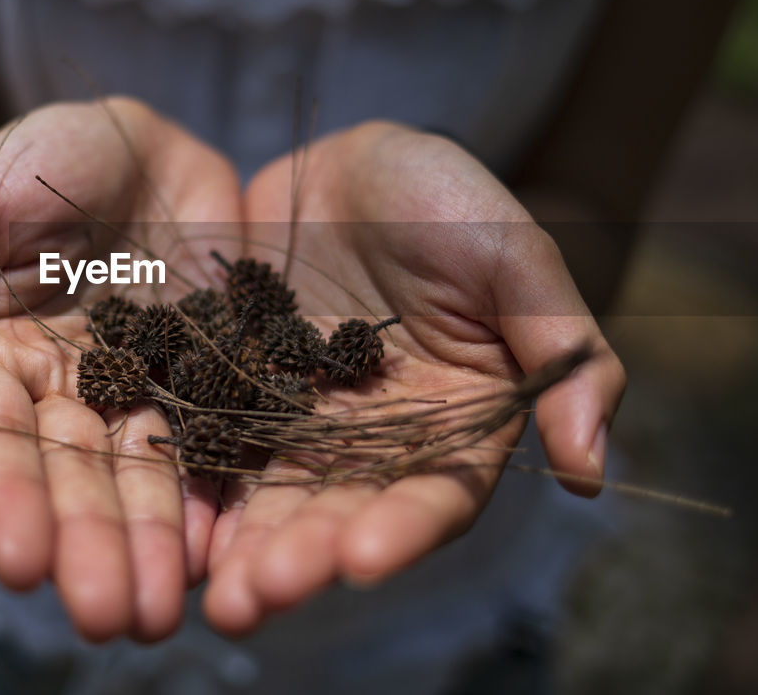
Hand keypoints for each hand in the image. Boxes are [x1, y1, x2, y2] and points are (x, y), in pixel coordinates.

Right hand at [0, 98, 242, 640]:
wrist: (141, 139)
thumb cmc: (39, 160)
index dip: (10, 500)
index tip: (23, 561)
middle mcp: (72, 392)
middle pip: (76, 477)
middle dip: (88, 547)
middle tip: (106, 616)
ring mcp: (147, 387)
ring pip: (146, 476)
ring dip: (149, 546)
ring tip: (159, 612)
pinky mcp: (214, 375)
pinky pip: (218, 441)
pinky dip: (215, 497)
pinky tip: (218, 551)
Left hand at [203, 121, 624, 634]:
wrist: (349, 162)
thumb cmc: (447, 199)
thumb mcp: (516, 257)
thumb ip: (564, 354)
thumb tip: (595, 476)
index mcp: (455, 422)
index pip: (436, 493)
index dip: (403, 529)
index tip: (363, 559)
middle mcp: (375, 439)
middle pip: (341, 512)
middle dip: (301, 556)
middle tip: (255, 596)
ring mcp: (300, 420)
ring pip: (271, 494)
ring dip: (242, 543)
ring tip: (210, 589)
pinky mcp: (236, 391)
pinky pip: (211, 441)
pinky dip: (192, 481)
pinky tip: (162, 519)